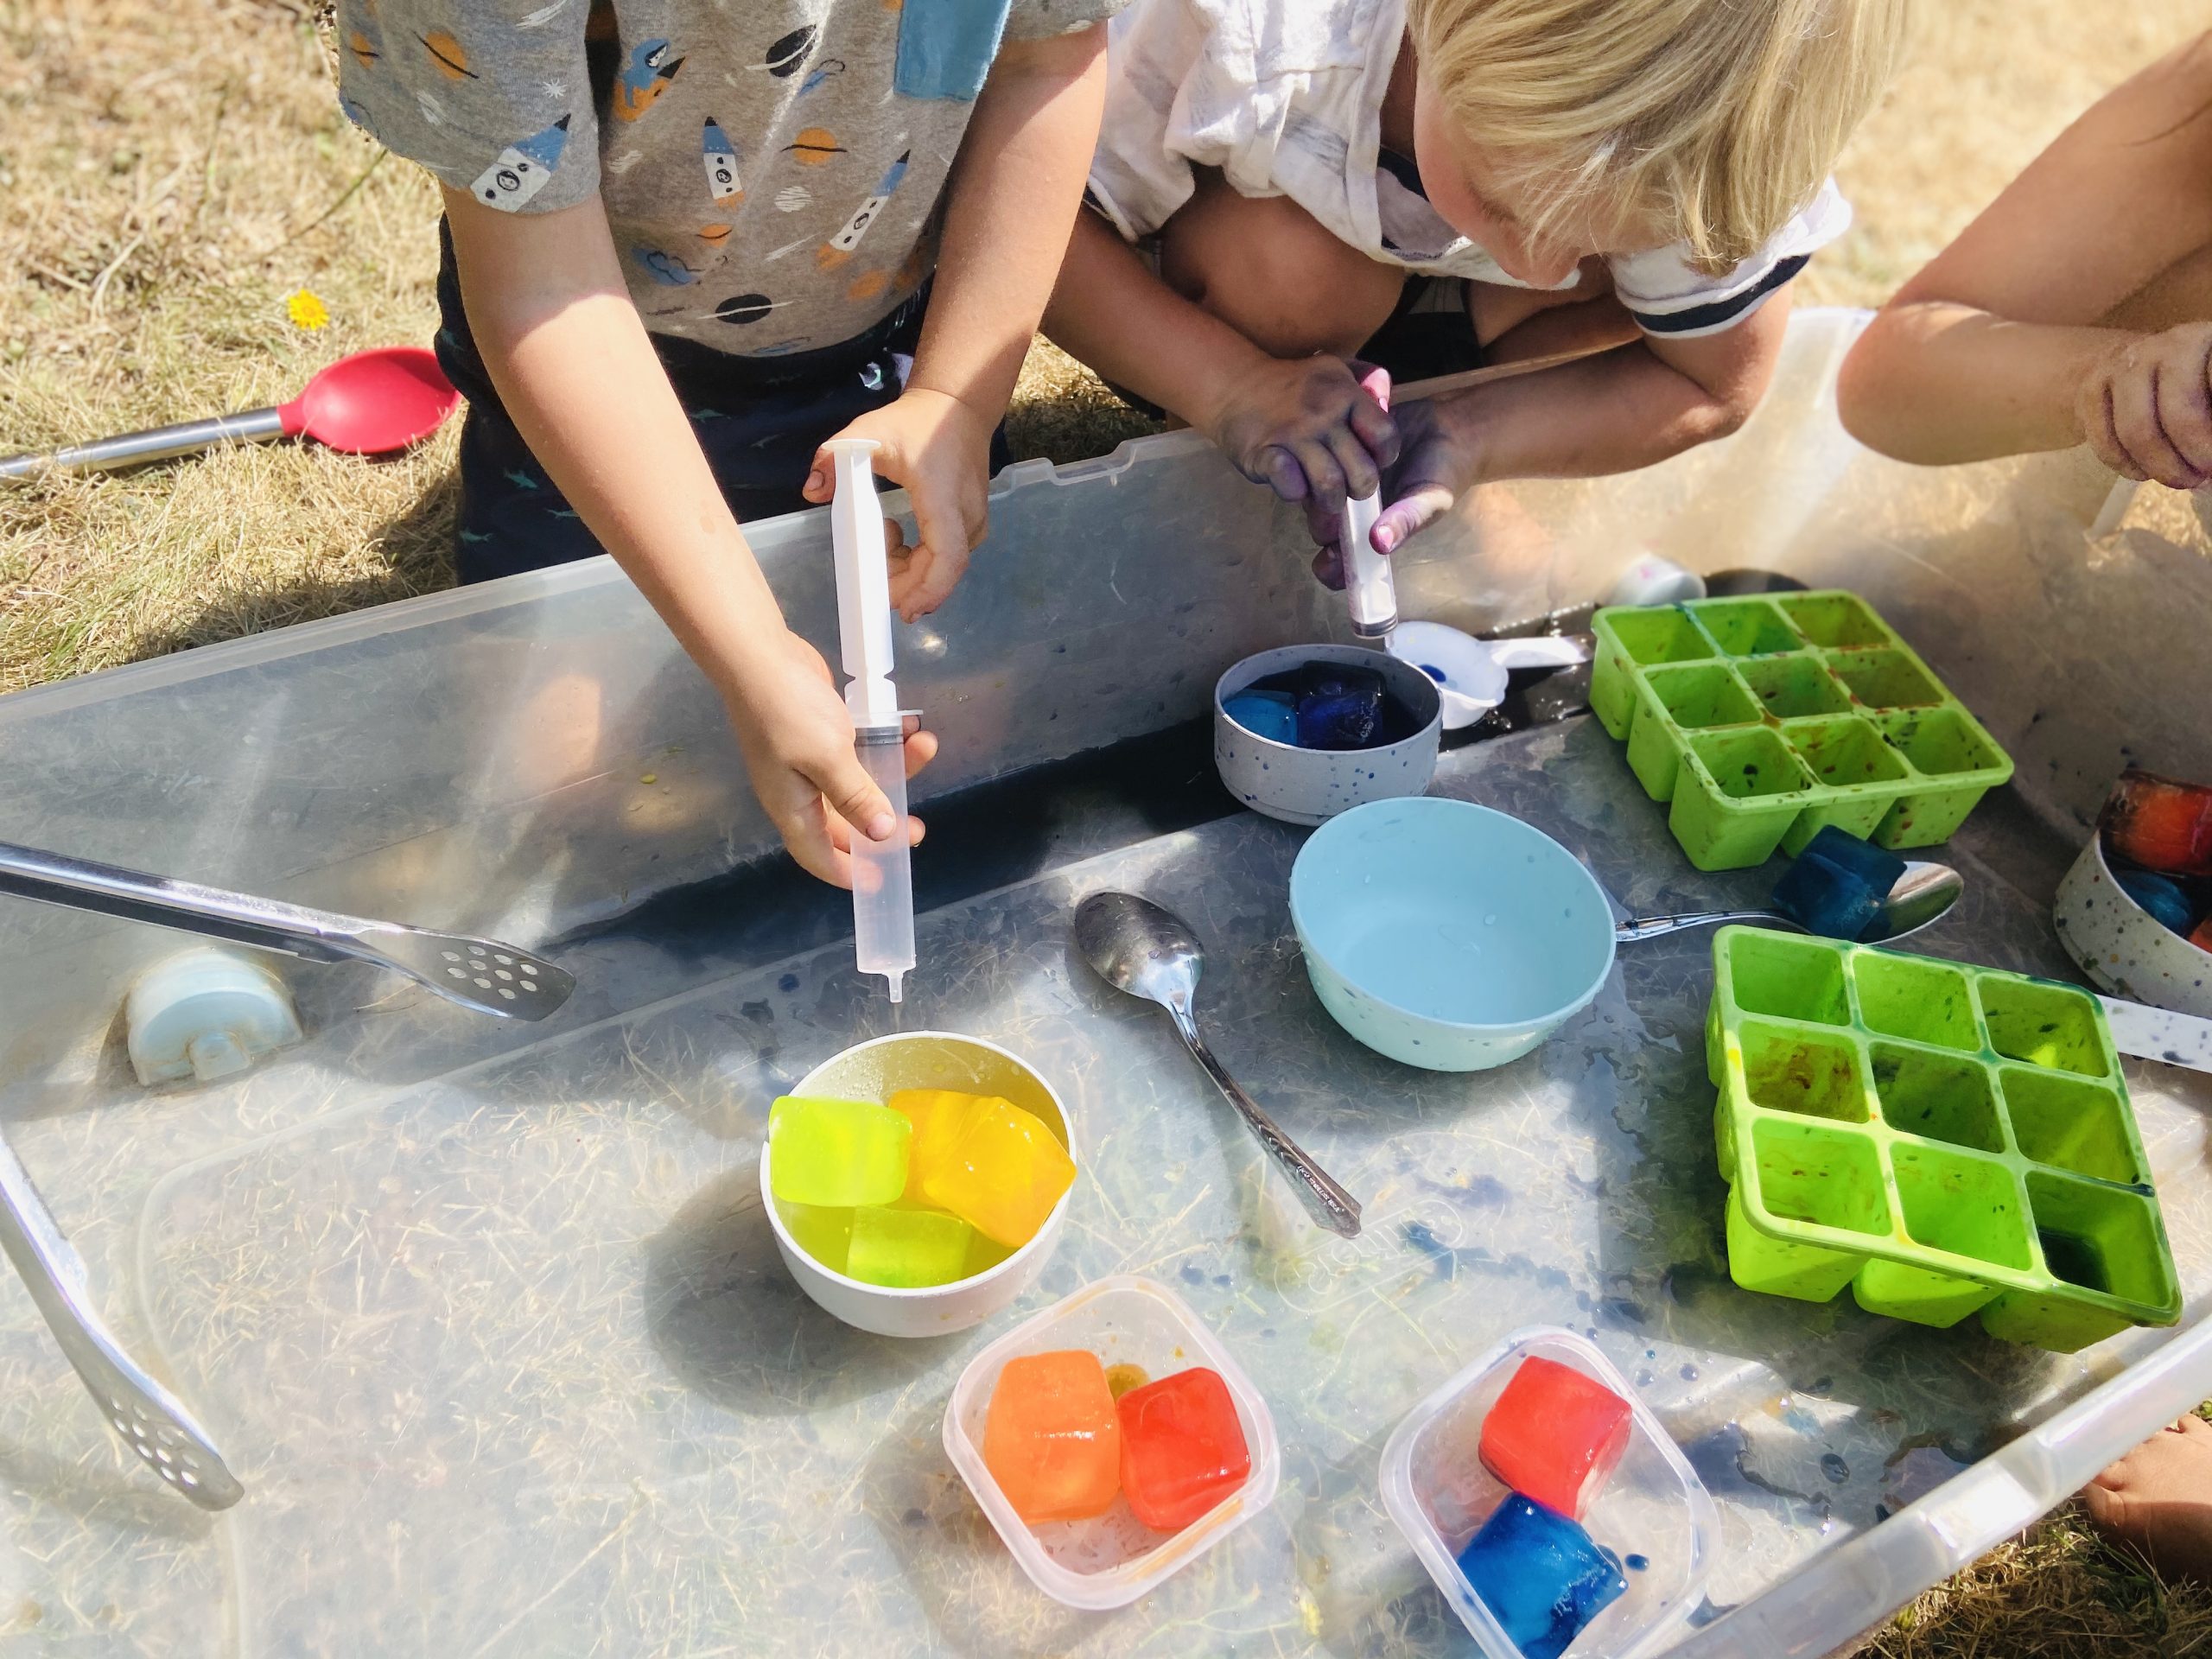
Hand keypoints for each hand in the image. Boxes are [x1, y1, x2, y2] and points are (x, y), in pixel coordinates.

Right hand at [720, 629, 936, 887]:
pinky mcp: (822, 732)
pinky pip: (859, 750)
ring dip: (894, 770)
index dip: (848, 872)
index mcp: (793, 807)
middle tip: (918, 826)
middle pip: (845, 822)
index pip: (818, 855)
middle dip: (883, 824)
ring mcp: (810, 759)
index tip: (882, 879)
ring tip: (924, 746)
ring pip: (859, 781)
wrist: (758, 653)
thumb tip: (882, 834)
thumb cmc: (789, 711)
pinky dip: (883, 743)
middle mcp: (800, 789)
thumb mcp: (828, 758)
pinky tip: (908, 726)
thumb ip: (857, 797)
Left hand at [806, 387, 995, 620]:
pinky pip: (946, 558)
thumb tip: (812, 490)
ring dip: (909, 572)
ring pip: (943, 568)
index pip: (947, 557)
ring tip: (883, 542)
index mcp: (943, 498)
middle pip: (941, 572)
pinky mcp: (971, 526)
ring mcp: (974, 523)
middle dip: (905, 586)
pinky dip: (919, 561)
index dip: (927, 589)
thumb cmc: (915, 421)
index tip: (903, 609)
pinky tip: (896, 540)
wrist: (958, 406)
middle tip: (873, 582)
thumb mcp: (869, 431)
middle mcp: (967, 517)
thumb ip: (834, 456)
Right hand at [1201, 354, 1398, 521]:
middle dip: (1359, 489)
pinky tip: (1293, 483)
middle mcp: (1323, 413)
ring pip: (1330, 485)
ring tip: (1324, 497)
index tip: (1370, 459)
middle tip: (1348, 487)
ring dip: (1330, 501)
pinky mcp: (1264, 453)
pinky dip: (1295, 492)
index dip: (1383, 457)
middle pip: (1362, 472)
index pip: (1385, 436)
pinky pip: (1291, 486)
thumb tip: (1388, 402)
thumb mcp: (1335, 369)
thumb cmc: (1291, 386)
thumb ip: (1368, 382)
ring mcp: (1293, 434)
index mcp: (1345, 393)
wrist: (1234, 385)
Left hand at [1304, 392, 1479, 586]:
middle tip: (1339, 506)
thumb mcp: (1429, 501)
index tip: (1335, 553)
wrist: (1448, 429)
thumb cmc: (1442, 476)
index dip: (1330, 566)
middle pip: (1318, 529)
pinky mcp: (1339, 451)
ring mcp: (1342, 483)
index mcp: (1369, 536)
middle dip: (1322, 522)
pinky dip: (1324, 459)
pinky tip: (1342, 449)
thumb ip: (1406, 522)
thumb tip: (1380, 544)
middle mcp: (1350, 515)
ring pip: (1312, 495)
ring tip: (1340, 472)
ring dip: (1319, 487)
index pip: (1338, 567)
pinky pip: (1318, 461)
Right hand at [2076, 324, 2211, 489]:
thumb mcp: (2211, 390)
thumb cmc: (2190, 386)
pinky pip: (2105, 441)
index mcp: (2204, 342)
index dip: (2210, 434)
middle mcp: (2165, 346)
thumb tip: (2211, 467)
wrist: (2133, 365)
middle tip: (2200, 477)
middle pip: (2178, 415)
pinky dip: (2126, 466)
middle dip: (2192, 457)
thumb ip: (2211, 419)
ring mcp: (2122, 366)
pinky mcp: (2090, 389)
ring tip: (2179, 480)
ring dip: (2160, 467)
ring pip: (2136, 431)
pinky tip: (2144, 473)